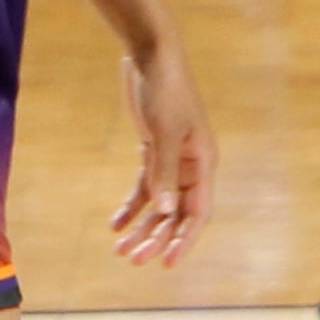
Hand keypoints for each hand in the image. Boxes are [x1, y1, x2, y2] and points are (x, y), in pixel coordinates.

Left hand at [111, 44, 215, 266]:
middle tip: (132, 259)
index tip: (166, 264)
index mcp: (203, 160)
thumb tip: (166, 211)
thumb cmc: (166, 90)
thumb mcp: (165, 131)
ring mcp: (172, 157)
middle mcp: (191, 163)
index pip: (198, 211)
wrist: (151, 55)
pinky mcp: (154, 148)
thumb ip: (164, 173)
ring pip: (160, 203)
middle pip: (177, 212)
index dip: (185, 239)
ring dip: (143, 227)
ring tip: (120, 249)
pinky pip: (146, 186)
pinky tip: (116, 225)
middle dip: (157, 237)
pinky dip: (132, 206)